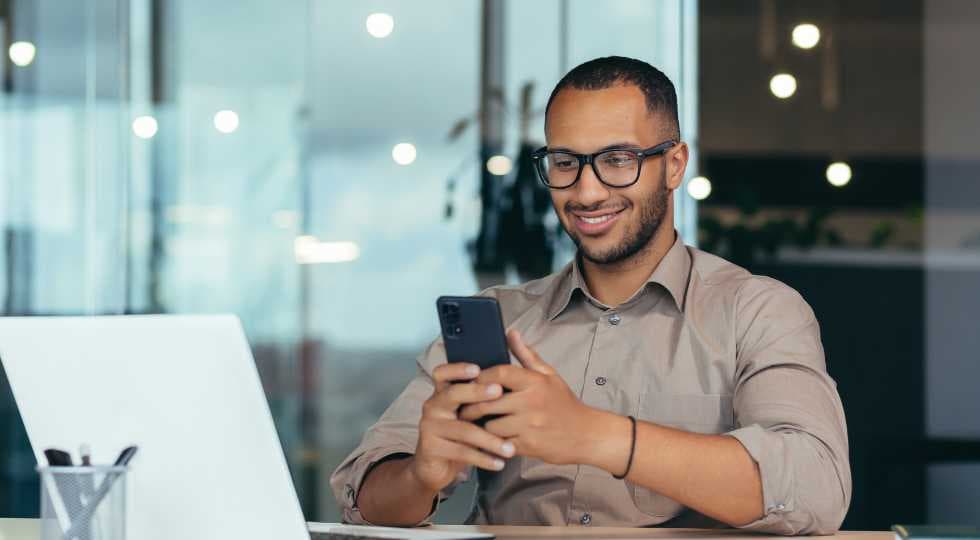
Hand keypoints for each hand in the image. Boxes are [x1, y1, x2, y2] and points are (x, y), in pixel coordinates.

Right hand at [410, 362, 515, 493]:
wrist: (434, 467)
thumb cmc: (458, 436)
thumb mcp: (465, 416)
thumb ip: (478, 401)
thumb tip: (507, 385)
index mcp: (441, 394)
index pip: (442, 373)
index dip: (457, 369)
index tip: (478, 369)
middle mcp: (433, 406)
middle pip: (453, 394)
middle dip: (477, 392)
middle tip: (499, 391)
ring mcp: (430, 427)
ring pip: (464, 430)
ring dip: (490, 439)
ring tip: (510, 448)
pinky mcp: (431, 448)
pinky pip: (462, 452)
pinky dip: (483, 459)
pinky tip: (499, 463)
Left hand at [458, 330, 598, 464]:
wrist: (586, 435)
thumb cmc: (564, 404)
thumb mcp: (549, 376)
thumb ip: (526, 355)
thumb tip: (511, 333)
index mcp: (535, 382)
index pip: (499, 373)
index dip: (481, 377)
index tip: (472, 381)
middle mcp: (531, 402)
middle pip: (488, 401)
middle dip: (471, 404)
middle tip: (463, 405)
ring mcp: (529, 426)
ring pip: (490, 425)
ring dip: (481, 425)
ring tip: (476, 422)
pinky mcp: (527, 446)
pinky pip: (499, 443)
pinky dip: (492, 442)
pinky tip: (490, 438)